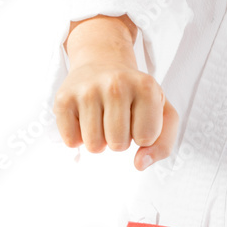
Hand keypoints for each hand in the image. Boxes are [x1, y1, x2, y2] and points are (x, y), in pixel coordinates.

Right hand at [52, 62, 178, 170]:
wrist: (102, 62)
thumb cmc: (135, 94)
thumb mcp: (162, 112)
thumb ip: (163, 144)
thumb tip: (139, 164)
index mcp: (146, 86)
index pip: (146, 138)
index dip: (143, 135)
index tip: (138, 118)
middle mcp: (116, 84)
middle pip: (118, 144)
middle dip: (120, 139)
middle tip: (118, 118)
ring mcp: (87, 90)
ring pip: (94, 146)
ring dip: (100, 140)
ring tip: (102, 118)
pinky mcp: (63, 99)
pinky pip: (71, 142)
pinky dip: (79, 138)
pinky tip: (85, 118)